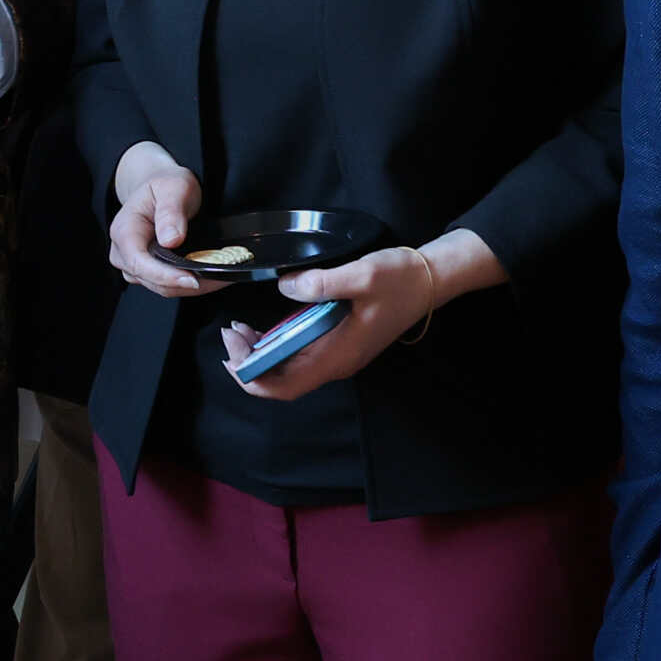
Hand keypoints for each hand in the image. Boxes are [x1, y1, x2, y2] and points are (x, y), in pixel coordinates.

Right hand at [108, 143, 209, 295]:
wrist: (163, 187)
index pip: (139, 262)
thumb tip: (171, 240)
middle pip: (152, 280)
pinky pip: (169, 286)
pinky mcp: (148, 272)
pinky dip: (190, 283)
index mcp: (124, 230)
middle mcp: (123, 252)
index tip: (192, 279)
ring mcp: (134, 265)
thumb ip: (171, 211)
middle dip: (186, 283)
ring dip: (191, 287)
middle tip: (220, 276)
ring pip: (162, 288)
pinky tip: (209, 275)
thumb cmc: (166, 185)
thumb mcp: (174, 187)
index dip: (165, 276)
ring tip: (219, 275)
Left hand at [219, 241, 461, 400]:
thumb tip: (285, 287)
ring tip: (237, 329)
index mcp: (338, 355)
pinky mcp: (341, 342)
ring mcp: (339, 354)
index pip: (285, 386)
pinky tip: (263, 327)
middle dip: (250, 363)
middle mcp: (336, 362)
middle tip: (228, 332)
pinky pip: (301, 354)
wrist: (432, 279)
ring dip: (261, 354)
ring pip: (290, 369)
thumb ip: (321, 283)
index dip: (253, 378)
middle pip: (282, 380)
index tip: (230, 354)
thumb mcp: (361, 275)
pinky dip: (277, 345)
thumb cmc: (400, 279)